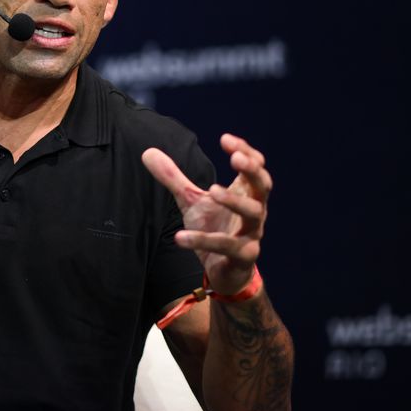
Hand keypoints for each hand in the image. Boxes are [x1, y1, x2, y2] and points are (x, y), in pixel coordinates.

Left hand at [141, 134, 271, 295]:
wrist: (224, 271)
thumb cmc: (214, 228)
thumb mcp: (191, 201)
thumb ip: (174, 178)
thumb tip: (147, 152)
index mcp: (246, 193)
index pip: (255, 166)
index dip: (245, 151)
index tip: (225, 139)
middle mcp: (254, 210)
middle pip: (263, 185)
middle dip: (252, 170)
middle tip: (236, 158)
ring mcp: (251, 234)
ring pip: (252, 213)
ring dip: (235, 200)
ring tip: (212, 190)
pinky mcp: (242, 256)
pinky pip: (226, 246)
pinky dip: (203, 240)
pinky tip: (180, 237)